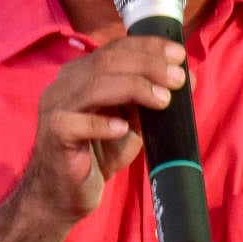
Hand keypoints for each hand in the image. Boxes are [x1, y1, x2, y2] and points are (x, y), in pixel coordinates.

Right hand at [21, 35, 187, 225]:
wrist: (65, 194)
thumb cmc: (98, 155)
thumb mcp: (132, 122)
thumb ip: (151, 98)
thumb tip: (187, 77)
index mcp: (81, 74)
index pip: (115, 49)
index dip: (148, 47)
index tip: (178, 54)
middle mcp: (65, 84)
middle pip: (108, 61)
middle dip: (148, 65)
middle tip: (178, 78)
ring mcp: (56, 107)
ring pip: (96, 86)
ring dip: (135, 88)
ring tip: (163, 100)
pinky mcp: (54, 134)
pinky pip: (78, 123)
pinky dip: (103, 124)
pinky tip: (123, 128)